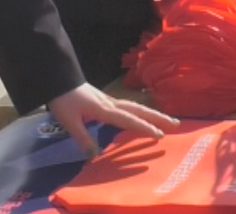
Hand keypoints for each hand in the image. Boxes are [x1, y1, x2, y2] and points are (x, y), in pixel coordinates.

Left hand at [48, 83, 180, 156]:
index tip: (159, 135)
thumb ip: (82, 137)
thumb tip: (94, 155)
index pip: (128, 119)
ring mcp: (110, 101)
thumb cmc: (63, 100)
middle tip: (176, 124)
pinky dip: (141, 112)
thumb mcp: (69, 120)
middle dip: (158, 117)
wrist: (59, 79)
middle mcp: (111, 104)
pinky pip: (129, 107)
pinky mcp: (107, 101)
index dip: (143, 127)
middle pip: (139, 109)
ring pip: (136, 106)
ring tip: (168, 120)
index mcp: (104, 109)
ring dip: (152, 113)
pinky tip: (145, 116)